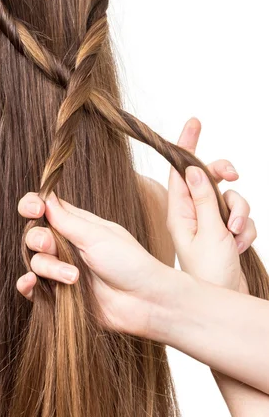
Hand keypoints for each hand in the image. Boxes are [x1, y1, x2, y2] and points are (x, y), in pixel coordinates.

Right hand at [16, 191, 168, 335]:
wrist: (144, 301)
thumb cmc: (129, 263)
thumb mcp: (97, 235)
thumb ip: (67, 219)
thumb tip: (45, 196)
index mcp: (77, 225)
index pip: (46, 208)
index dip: (32, 205)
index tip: (35, 209)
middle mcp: (67, 245)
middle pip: (34, 234)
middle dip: (37, 238)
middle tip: (49, 244)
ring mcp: (62, 270)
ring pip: (35, 261)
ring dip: (49, 267)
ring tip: (72, 277)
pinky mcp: (60, 295)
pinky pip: (32, 288)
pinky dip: (26, 285)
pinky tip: (31, 282)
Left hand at [168, 117, 255, 292]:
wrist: (224, 301)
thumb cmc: (208, 273)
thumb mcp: (208, 233)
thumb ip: (204, 200)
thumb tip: (195, 169)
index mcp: (180, 210)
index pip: (180, 170)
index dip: (185, 144)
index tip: (193, 123)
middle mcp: (194, 212)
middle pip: (210, 177)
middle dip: (225, 175)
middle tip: (233, 175)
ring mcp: (211, 221)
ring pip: (230, 197)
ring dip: (239, 214)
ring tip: (234, 236)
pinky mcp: (226, 231)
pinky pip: (241, 217)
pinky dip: (244, 229)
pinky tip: (238, 246)